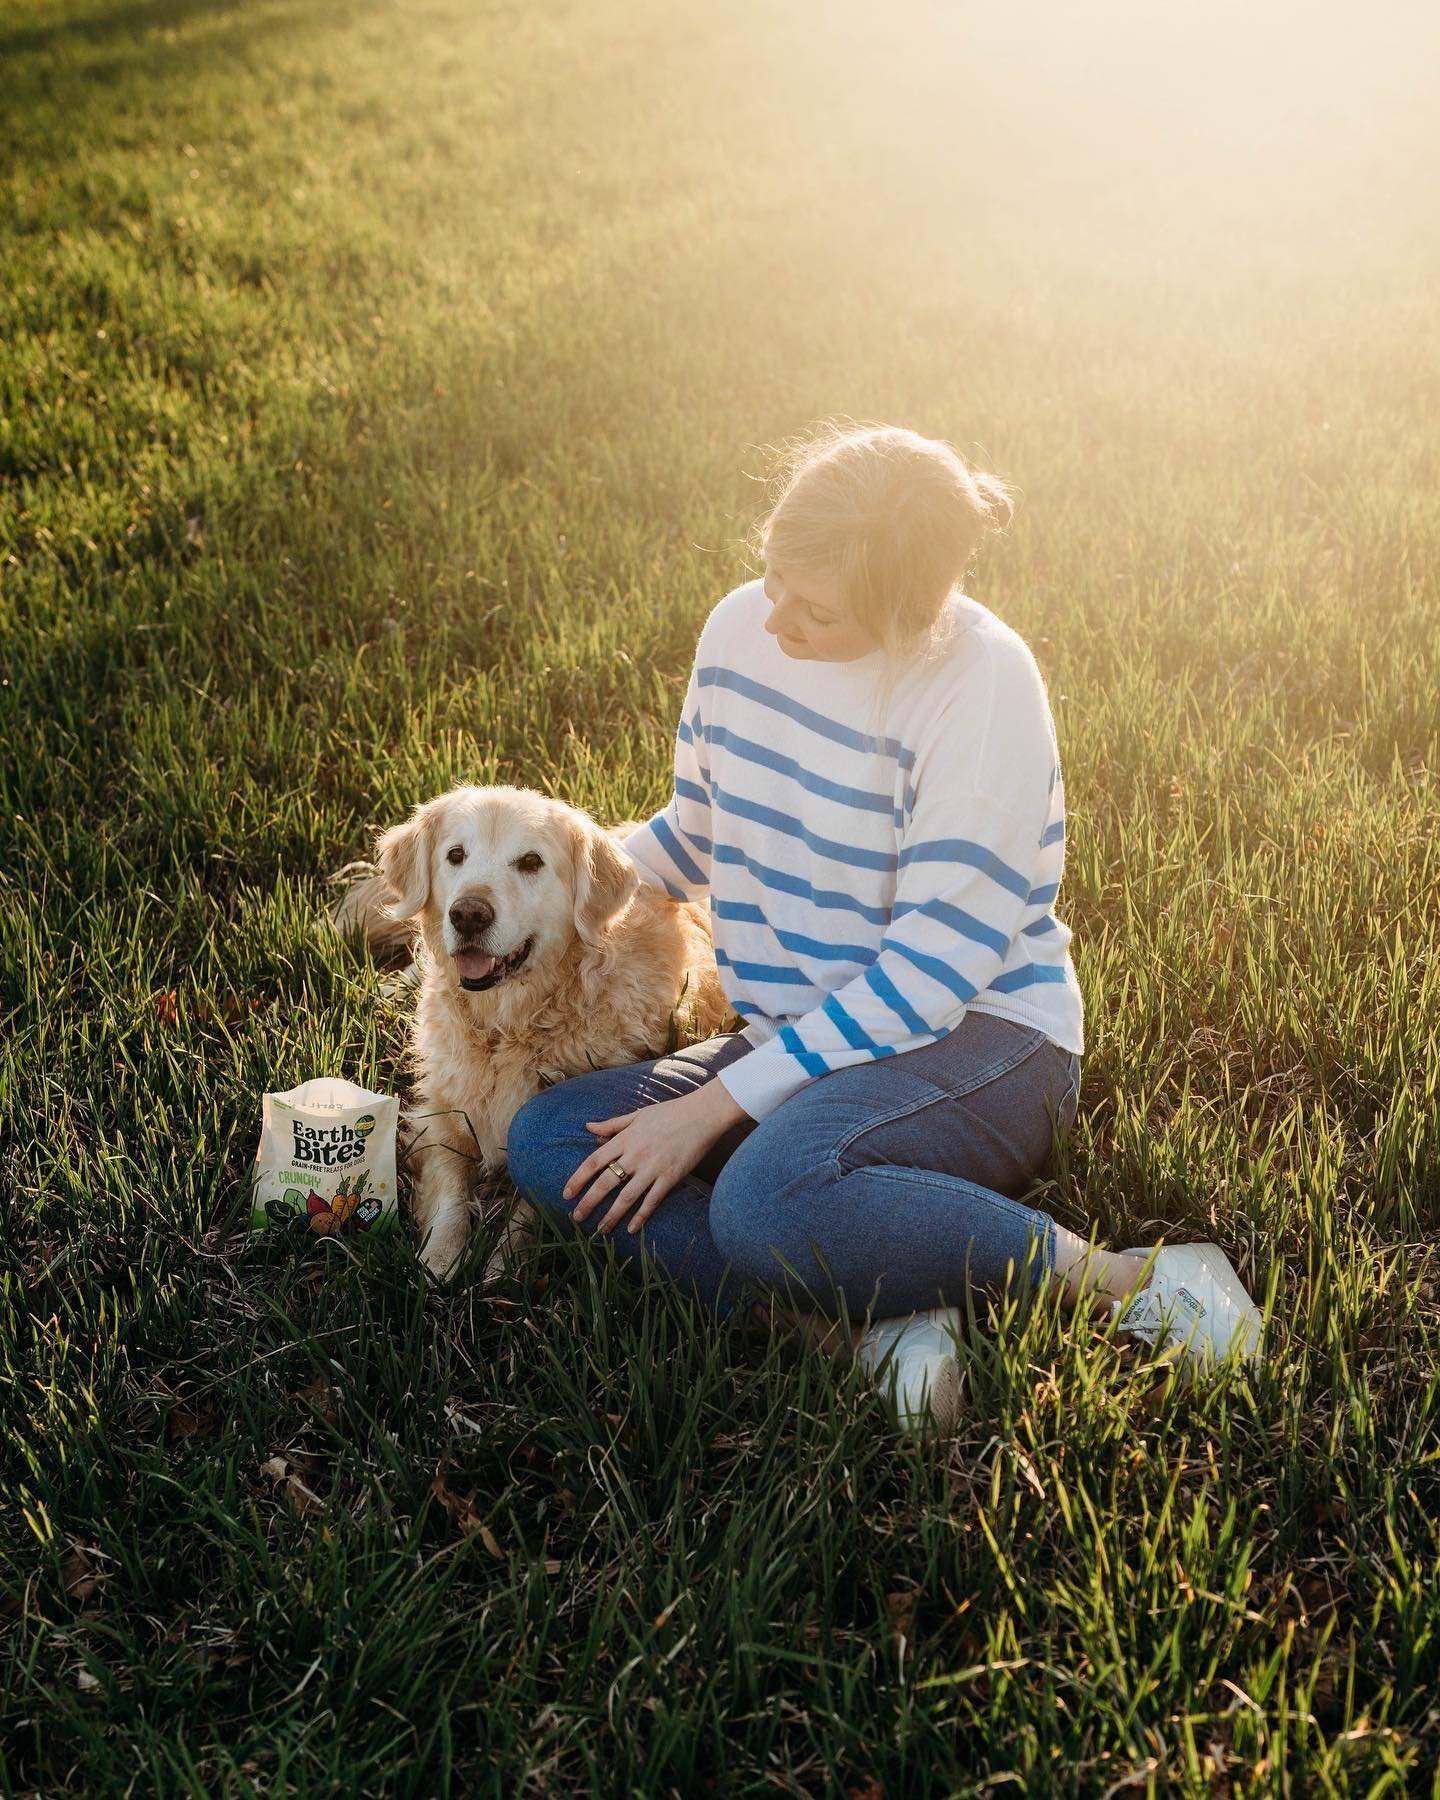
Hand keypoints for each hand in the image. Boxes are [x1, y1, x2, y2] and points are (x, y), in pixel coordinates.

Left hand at [564, 1079, 750, 1236]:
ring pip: (626, 1197)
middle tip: (576, 1218)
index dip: (578, 1179)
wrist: (703, 1114)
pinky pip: (651, 1201)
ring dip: (611, 1216)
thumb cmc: (670, 1112)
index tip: (566, 1194)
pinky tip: (630, 1229)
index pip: (593, 1161)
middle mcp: (635, 1155)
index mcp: (625, 1138)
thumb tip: (588, 1127)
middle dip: (589, 1203)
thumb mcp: (637, 1115)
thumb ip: (612, 1124)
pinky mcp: (670, 1177)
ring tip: (600, 1230)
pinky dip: (640, 1217)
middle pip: (606, 1183)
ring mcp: (653, 1168)